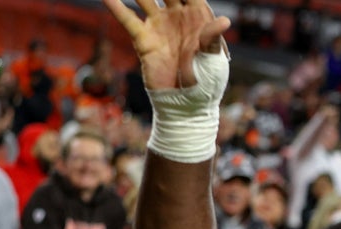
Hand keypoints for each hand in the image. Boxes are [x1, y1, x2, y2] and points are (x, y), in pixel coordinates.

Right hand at [103, 0, 229, 90]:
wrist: (186, 105)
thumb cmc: (207, 83)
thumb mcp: (213, 61)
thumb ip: (212, 39)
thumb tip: (224, 21)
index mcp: (200, 17)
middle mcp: (178, 16)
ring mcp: (160, 26)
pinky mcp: (144, 39)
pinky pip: (128, 18)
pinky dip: (116, 6)